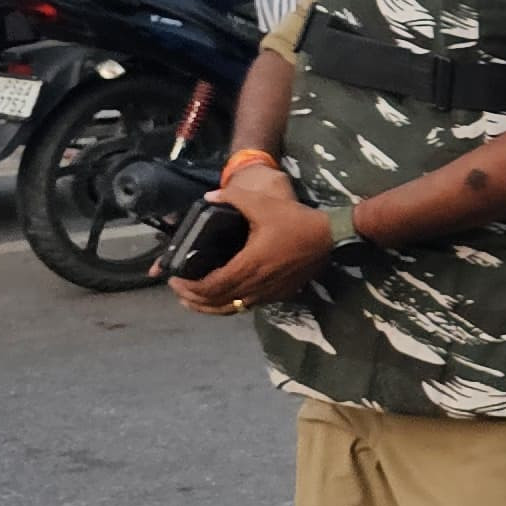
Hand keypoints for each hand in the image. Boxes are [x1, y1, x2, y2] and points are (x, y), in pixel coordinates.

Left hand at [165, 189, 335, 314]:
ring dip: (209, 307)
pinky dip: (228, 305)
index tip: (174, 280)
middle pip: (217, 302)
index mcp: (249, 265)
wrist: (330, 237)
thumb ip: (233, 198)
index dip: (189, 288)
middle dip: (193, 299)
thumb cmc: (296, 220)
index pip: (211, 286)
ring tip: (193, 300)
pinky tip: (223, 296)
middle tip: (178, 289)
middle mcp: (256, 284)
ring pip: (232, 309)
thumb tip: (209, 197)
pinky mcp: (278, 294)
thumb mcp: (263, 203)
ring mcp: (268, 293)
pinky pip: (247, 306)